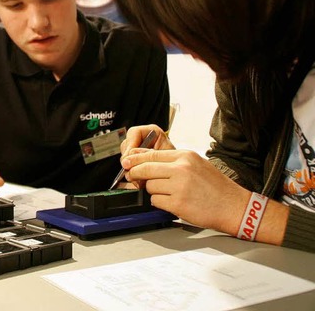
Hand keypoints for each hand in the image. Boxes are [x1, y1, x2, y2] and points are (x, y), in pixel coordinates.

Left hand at [121, 149, 249, 234]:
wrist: (235, 207)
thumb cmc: (216, 187)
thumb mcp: (196, 165)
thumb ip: (172, 162)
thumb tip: (144, 160)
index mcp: (185, 156)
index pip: (151, 154)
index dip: (135, 159)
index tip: (126, 162)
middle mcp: (181, 168)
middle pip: (145, 169)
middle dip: (135, 174)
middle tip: (133, 177)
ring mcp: (179, 186)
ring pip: (149, 186)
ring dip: (154, 191)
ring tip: (170, 193)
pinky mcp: (177, 203)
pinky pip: (156, 201)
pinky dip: (160, 203)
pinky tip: (173, 202)